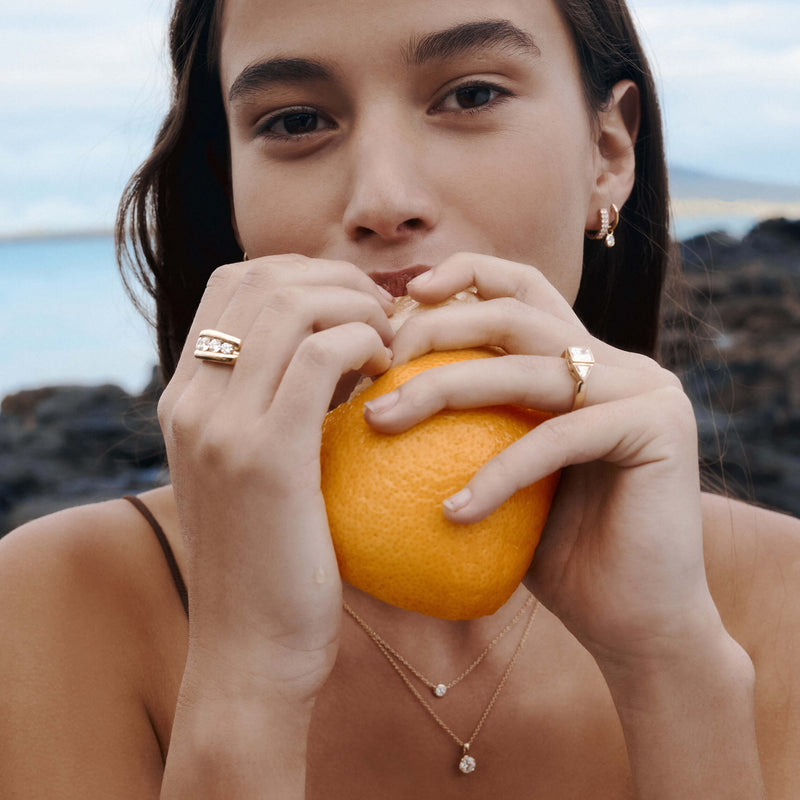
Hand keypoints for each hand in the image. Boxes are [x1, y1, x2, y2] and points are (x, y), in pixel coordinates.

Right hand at [157, 254, 393, 697]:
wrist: (251, 651)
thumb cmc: (271, 562)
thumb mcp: (257, 472)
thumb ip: (274, 409)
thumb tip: (335, 353)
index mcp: (184, 398)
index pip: (234, 284)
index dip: (302, 273)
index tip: (353, 304)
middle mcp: (189, 401)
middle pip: (261, 278)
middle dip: (335, 278)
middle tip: (383, 314)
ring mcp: (218, 425)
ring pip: (291, 304)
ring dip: (355, 306)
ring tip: (389, 342)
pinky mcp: (263, 457)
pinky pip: (319, 356)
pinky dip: (363, 343)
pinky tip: (388, 371)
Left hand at [364, 252, 723, 668]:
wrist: (635, 624)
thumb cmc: (554, 555)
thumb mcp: (499, 478)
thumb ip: (465, 432)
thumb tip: (374, 407)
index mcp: (584, 362)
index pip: (523, 289)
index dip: (464, 278)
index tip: (401, 302)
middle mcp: (618, 363)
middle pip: (514, 315)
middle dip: (435, 330)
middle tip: (377, 372)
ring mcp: (644, 389)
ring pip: (527, 369)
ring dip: (444, 389)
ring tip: (382, 422)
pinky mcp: (658, 427)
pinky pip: (556, 437)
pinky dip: (499, 474)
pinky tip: (452, 513)